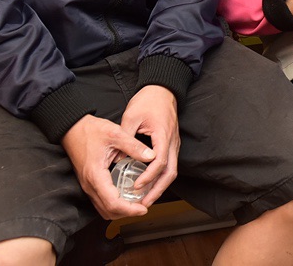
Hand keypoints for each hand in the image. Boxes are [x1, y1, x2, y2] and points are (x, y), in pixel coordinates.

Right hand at [61, 114, 154, 219]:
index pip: (113, 203)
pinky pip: (100, 201)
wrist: (72, 128)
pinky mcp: (88, 183)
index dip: (130, 210)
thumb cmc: (90, 130)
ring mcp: (87, 185)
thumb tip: (151, 156)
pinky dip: (114, 204)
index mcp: (96, 175)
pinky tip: (125, 195)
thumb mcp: (115, 133)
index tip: (143, 208)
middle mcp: (89, 185)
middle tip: (143, 207)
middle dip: (127, 213)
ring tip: (136, 204)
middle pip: (108, 211)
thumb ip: (134, 146)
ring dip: (120, 210)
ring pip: (103, 209)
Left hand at [119, 85, 178, 205]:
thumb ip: (126, 139)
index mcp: (163, 135)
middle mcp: (172, 142)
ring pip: (172, 171)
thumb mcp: (131, 116)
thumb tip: (118, 158)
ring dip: (160, 187)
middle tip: (144, 203)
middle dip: (157, 190)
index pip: (159, 162)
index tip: (136, 186)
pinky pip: (169, 165)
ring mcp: (174, 144)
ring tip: (146, 199)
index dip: (148, 177)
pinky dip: (160, 177)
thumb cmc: (148, 100)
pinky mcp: (171, 144)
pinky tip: (149, 184)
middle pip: (170, 172)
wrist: (163, 88)